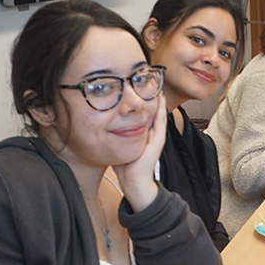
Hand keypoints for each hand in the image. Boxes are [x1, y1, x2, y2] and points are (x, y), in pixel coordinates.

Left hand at [113, 93, 165, 211]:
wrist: (133, 180)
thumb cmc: (125, 166)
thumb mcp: (118, 144)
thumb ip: (115, 135)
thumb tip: (102, 125)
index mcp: (143, 135)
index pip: (145, 116)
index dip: (143, 103)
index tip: (140, 90)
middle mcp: (151, 134)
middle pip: (153, 112)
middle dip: (152, 99)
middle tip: (152, 84)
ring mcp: (156, 137)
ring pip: (159, 114)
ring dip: (159, 101)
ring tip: (158, 87)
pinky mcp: (158, 140)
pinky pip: (161, 121)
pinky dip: (161, 109)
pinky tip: (160, 99)